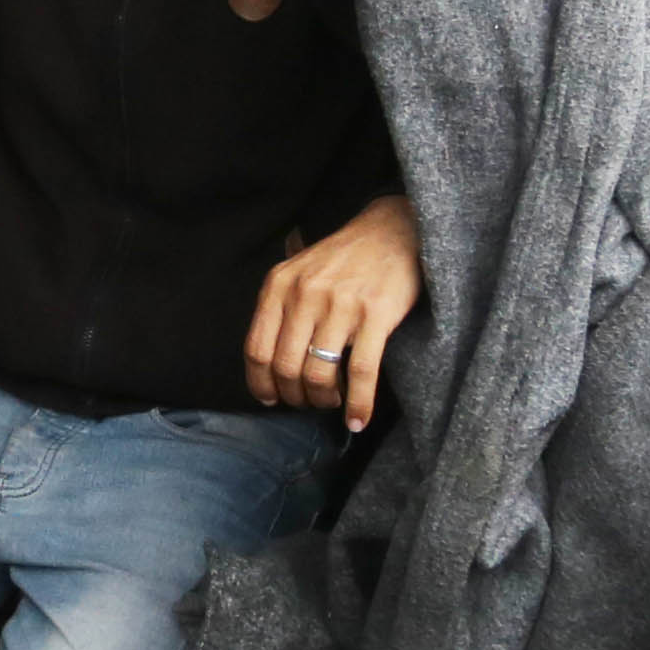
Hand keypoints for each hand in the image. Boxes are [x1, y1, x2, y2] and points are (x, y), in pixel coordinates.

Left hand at [247, 196, 423, 430]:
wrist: (392, 230)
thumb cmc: (343, 258)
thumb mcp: (298, 270)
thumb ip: (280, 307)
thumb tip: (265, 366)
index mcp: (279, 285)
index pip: (256, 349)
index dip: (261, 383)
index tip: (271, 398)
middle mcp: (305, 293)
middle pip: (285, 367)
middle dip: (294, 396)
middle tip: (307, 403)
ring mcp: (340, 304)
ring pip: (319, 373)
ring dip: (323, 400)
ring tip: (331, 403)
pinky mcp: (375, 314)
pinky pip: (360, 372)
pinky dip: (358, 403)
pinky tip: (357, 419)